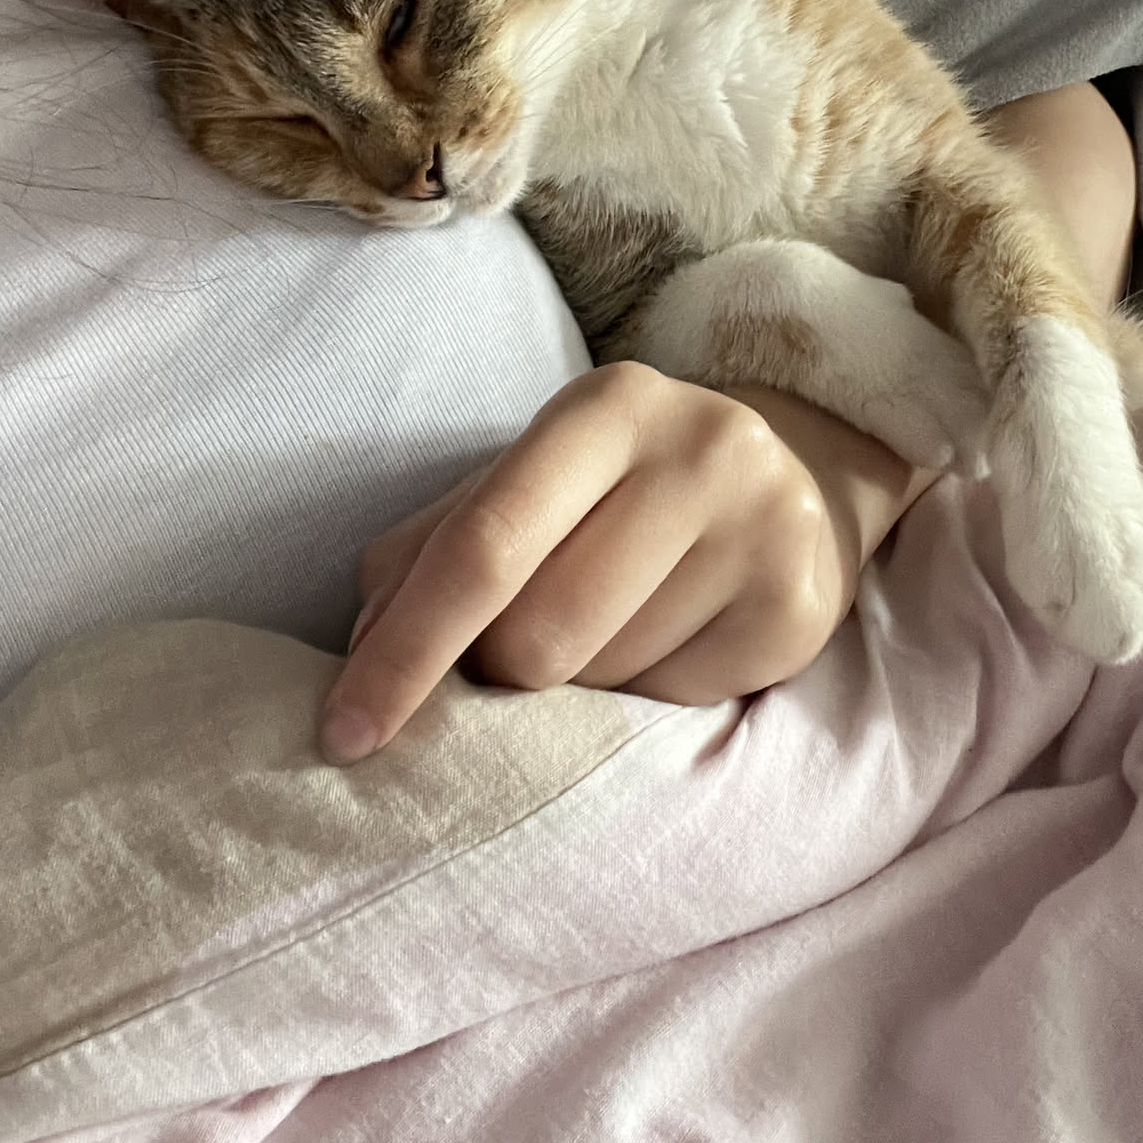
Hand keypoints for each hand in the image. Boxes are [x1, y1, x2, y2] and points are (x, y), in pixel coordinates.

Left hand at [319, 362, 927, 763]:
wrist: (795, 478)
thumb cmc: (623, 493)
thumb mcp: (527, 487)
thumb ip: (430, 552)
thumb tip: (361, 654)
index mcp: (605, 408)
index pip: (485, 545)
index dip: (405, 650)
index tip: (344, 734)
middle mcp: (697, 450)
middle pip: (540, 633)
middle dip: (502, 673)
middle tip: (522, 651)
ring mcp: (760, 527)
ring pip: (606, 680)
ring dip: (579, 684)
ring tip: (616, 627)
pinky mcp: (798, 607)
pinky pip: (676, 703)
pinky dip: (648, 694)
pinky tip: (674, 638)